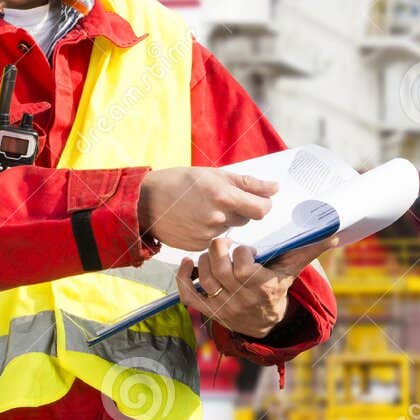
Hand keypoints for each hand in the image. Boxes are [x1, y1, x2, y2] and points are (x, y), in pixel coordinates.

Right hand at [138, 168, 278, 251]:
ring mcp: (208, 235)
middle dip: (240, 209)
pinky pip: (215, 238)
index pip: (262, 209)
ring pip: (230, 228)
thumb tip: (275, 188)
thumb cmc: (179, 182)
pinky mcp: (199, 246)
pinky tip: (195, 220)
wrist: (145, 203)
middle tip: (221, 198)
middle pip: (247, 218)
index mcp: (223, 196)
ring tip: (202, 208)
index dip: (264, 204)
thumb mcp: (213, 174)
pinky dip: (210, 230)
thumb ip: (248, 183)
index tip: (259, 199)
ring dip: (224, 219)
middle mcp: (218, 218)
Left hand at [175, 233, 339, 338]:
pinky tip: (187, 263)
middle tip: (223, 244)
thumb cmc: (277, 288)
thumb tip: (333, 234)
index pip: (243, 267)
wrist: (265, 323)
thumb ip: (308, 250)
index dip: (241, 254)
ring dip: (204, 262)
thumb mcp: (291, 271)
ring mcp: (223, 306)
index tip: (246, 249)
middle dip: (218, 251)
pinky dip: (182, 278)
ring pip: (204, 280)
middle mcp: (240, 299)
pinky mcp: (208, 310)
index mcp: (261, 287)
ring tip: (211, 254)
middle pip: (219, 271)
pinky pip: (188, 296)